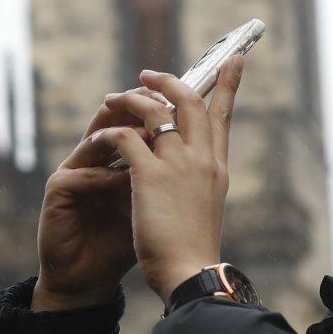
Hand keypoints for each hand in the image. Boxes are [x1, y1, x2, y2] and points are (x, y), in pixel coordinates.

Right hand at [31, 87, 165, 311]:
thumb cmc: (126, 241)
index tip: (180, 94)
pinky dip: (109, 175)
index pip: (135, 119)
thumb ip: (172, 176)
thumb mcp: (155, 203)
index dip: (158, 99)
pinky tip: (127, 177)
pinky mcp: (59, 191)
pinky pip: (87, 174)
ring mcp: (75, 171)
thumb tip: (206, 149)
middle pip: (114, 117)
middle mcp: (95, 158)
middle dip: (139, 103)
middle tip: (161, 94)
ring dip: (125, 133)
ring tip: (150, 130)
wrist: (90, 276)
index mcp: (118, 158)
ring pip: (98, 138)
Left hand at [101, 56, 243, 300]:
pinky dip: (111, 131)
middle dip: (170, 81)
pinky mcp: (151, 175)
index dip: (228, 85)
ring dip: (133, 99)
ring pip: (156, 111)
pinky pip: (126, 136)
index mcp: (217, 169)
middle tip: (149, 73)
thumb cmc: (194, 252)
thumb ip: (198, 185)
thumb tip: (191, 177)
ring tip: (114, 98)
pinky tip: (98, 137)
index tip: (234, 60)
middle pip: (192, 101)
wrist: (190, 274)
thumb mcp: (205, 210)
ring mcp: (179, 165)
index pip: (224, 116)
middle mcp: (203, 160)